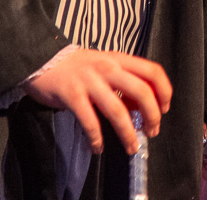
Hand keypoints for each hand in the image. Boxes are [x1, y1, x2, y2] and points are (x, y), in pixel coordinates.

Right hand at [22, 48, 171, 154]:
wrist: (41, 58)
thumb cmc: (77, 66)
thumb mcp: (105, 66)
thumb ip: (124, 83)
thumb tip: (142, 108)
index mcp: (119, 59)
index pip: (153, 71)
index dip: (164, 92)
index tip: (164, 109)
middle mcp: (107, 68)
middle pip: (141, 91)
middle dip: (152, 116)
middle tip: (151, 131)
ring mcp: (89, 81)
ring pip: (118, 110)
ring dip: (128, 133)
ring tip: (131, 147)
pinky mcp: (72, 95)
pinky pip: (90, 121)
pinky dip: (96, 138)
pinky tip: (97, 147)